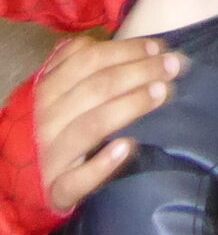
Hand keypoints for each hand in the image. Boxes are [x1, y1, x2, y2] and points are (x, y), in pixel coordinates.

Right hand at [37, 34, 186, 213]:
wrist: (28, 174)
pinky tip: (127, 146)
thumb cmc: (60, 120)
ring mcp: (51, 154)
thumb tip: (141, 46)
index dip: (127, 50)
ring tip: (161, 93)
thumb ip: (89, 61)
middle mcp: (47, 119)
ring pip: (91, 125)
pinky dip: (102, 165)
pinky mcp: (57, 188)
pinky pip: (77, 179)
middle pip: (97, 87)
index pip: (90, 59)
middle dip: (140, 72)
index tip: (159, 48)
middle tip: (173, 67)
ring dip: (130, 106)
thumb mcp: (63, 87)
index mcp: (49, 88)